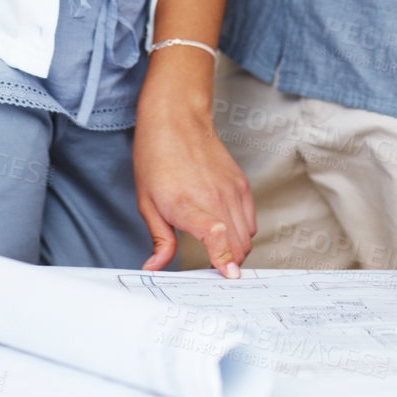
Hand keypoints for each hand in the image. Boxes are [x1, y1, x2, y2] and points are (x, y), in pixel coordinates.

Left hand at [133, 91, 255, 278]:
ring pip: (247, 237)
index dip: (224, 259)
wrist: (176, 119)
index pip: (216, 235)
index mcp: (188, 204)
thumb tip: (155, 268)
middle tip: (210, 271)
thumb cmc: (156, 157)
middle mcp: (215, 197)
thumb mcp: (147, 202)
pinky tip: (225, 231)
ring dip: (236, 250)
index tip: (228, 277)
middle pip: (238, 246)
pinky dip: (242, 232)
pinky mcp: (241, 183)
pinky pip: (250, 220)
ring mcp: (232, 190)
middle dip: (227, 265)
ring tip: (217, 251)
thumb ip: (159, 239)